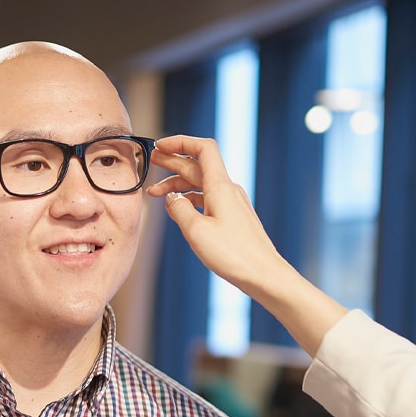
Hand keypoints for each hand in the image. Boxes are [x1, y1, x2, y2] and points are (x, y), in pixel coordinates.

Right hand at [147, 134, 346, 355]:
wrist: (264, 274)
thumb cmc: (233, 254)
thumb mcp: (195, 231)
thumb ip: (178, 209)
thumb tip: (171, 199)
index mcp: (219, 186)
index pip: (202, 148)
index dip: (180, 142)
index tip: (160, 146)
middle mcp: (227, 190)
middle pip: (197, 165)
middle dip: (173, 161)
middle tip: (151, 160)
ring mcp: (231, 203)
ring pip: (200, 184)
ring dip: (177, 184)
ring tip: (155, 192)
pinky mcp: (232, 217)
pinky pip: (207, 199)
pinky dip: (189, 199)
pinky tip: (177, 208)